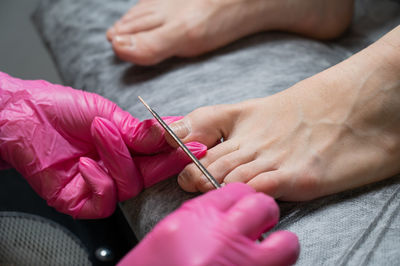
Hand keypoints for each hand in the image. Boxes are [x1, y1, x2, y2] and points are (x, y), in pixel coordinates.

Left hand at [0, 72, 205, 217]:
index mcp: (125, 149)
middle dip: (160, 160)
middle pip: (150, 176)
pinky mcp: (77, 200)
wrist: (23, 114)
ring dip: (118, 158)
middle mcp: (114, 169)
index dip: (177, 154)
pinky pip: (103, 202)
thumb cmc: (62, 108)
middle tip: (164, 139)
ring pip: (129, 186)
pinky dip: (99, 182)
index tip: (197, 146)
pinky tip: (87, 163)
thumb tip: (169, 135)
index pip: (157, 158)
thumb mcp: (108, 114)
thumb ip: (139, 132)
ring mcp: (97, 185)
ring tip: (101, 132)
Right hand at [118, 183, 298, 265]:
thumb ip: (198, 220)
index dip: (243, 197)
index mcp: (196, 219)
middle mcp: (222, 238)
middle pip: (263, 207)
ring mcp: (242, 264)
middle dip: (266, 212)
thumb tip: (220, 214)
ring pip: (286, 244)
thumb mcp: (168, 235)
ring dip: (281, 244)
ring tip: (271, 249)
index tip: (243, 204)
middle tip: (262, 222)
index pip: (236, 191)